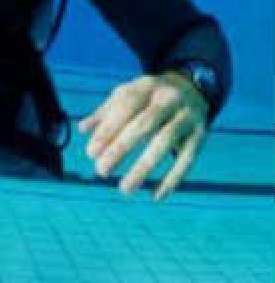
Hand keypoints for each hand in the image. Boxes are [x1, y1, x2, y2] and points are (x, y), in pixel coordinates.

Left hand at [79, 71, 208, 199]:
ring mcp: (187, 117)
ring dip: (143, 168)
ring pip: (165, 143)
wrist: (192, 87)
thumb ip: (105, 112)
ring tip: (124, 189)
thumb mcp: (127, 95)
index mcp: (146, 86)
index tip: (90, 153)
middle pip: (144, 125)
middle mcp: (169, 99)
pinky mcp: (200, 135)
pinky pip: (187, 159)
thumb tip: (82, 129)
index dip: (107, 130)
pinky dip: (172, 179)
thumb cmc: (148, 97)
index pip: (124, 108)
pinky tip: (156, 196)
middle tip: (101, 171)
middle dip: (120, 149)